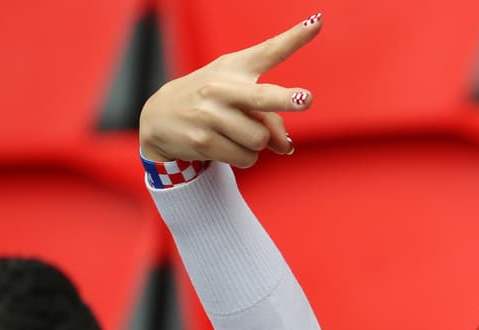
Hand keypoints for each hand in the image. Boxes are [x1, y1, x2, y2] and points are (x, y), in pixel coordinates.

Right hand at [139, 13, 322, 167]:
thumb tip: (287, 147)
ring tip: (235, 133)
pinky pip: (246, 158)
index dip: (295, 38)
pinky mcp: (203, 140)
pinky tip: (225, 145)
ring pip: (260, 139)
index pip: (269, 51)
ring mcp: (210, 114)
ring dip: (257, 144)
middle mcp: (222, 87)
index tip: (318, 23)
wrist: (161, 117)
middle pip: (262, 97)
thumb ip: (270, 119)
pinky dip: (244, 158)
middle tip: (305, 99)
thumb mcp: (238, 98)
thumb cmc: (211, 103)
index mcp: (236, 68)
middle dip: (286, 99)